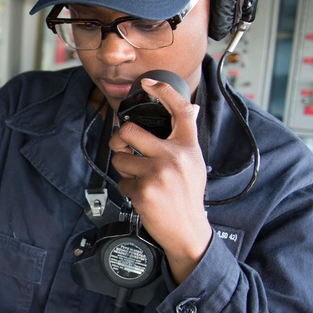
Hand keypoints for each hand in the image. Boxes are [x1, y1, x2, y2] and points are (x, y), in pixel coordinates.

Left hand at [109, 77, 212, 281]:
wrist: (188, 230)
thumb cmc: (188, 197)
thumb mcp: (194, 163)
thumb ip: (185, 139)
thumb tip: (191, 110)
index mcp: (188, 146)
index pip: (180, 110)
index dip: (163, 91)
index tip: (148, 83)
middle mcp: (174, 156)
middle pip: (130, 131)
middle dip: (118, 140)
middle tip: (122, 149)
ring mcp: (158, 172)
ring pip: (120, 159)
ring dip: (123, 170)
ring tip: (139, 179)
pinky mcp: (144, 190)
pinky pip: (121, 182)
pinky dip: (127, 190)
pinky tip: (142, 196)